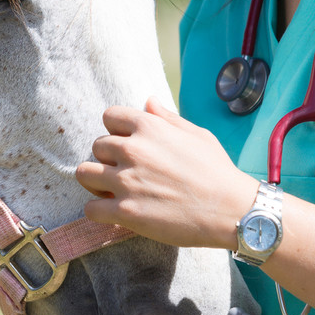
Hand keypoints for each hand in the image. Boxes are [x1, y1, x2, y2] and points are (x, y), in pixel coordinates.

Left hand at [76, 96, 258, 249]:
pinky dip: (99, 211)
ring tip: (111, 190)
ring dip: (95, 182)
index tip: (127, 144)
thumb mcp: (196, 134)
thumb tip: (148, 102)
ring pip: (84, 173)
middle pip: (96, 145)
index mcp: (149, 127)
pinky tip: (114, 212)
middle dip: (108, 158)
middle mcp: (133, 150)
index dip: (117, 130)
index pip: (109, 115)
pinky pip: (90, 208)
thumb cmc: (217, 171)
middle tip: (124, 172)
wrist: (231, 210)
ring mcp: (126, 181)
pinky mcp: (125, 211)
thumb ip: (167, 118)